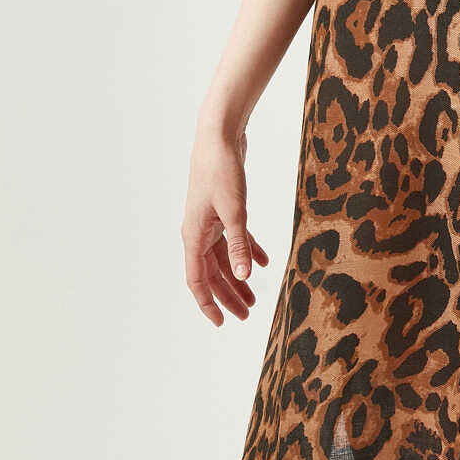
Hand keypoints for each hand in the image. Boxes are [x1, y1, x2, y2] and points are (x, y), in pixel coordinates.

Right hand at [181, 116, 269, 326]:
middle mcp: (199, 232)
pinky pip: (235, 238)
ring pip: (225, 257)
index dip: (208, 304)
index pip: (197, 280)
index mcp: (194, 236)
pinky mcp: (225, 208)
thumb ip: (238, 245)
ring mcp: (211, 220)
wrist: (219, 137)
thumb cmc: (221, 171)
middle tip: (247, 314)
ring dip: (240, 276)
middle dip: (229, 295)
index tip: (221, 323)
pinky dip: (249, 250)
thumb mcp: (234, 211)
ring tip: (255, 296)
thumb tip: (243, 277)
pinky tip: (266, 261)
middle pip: (213, 273)